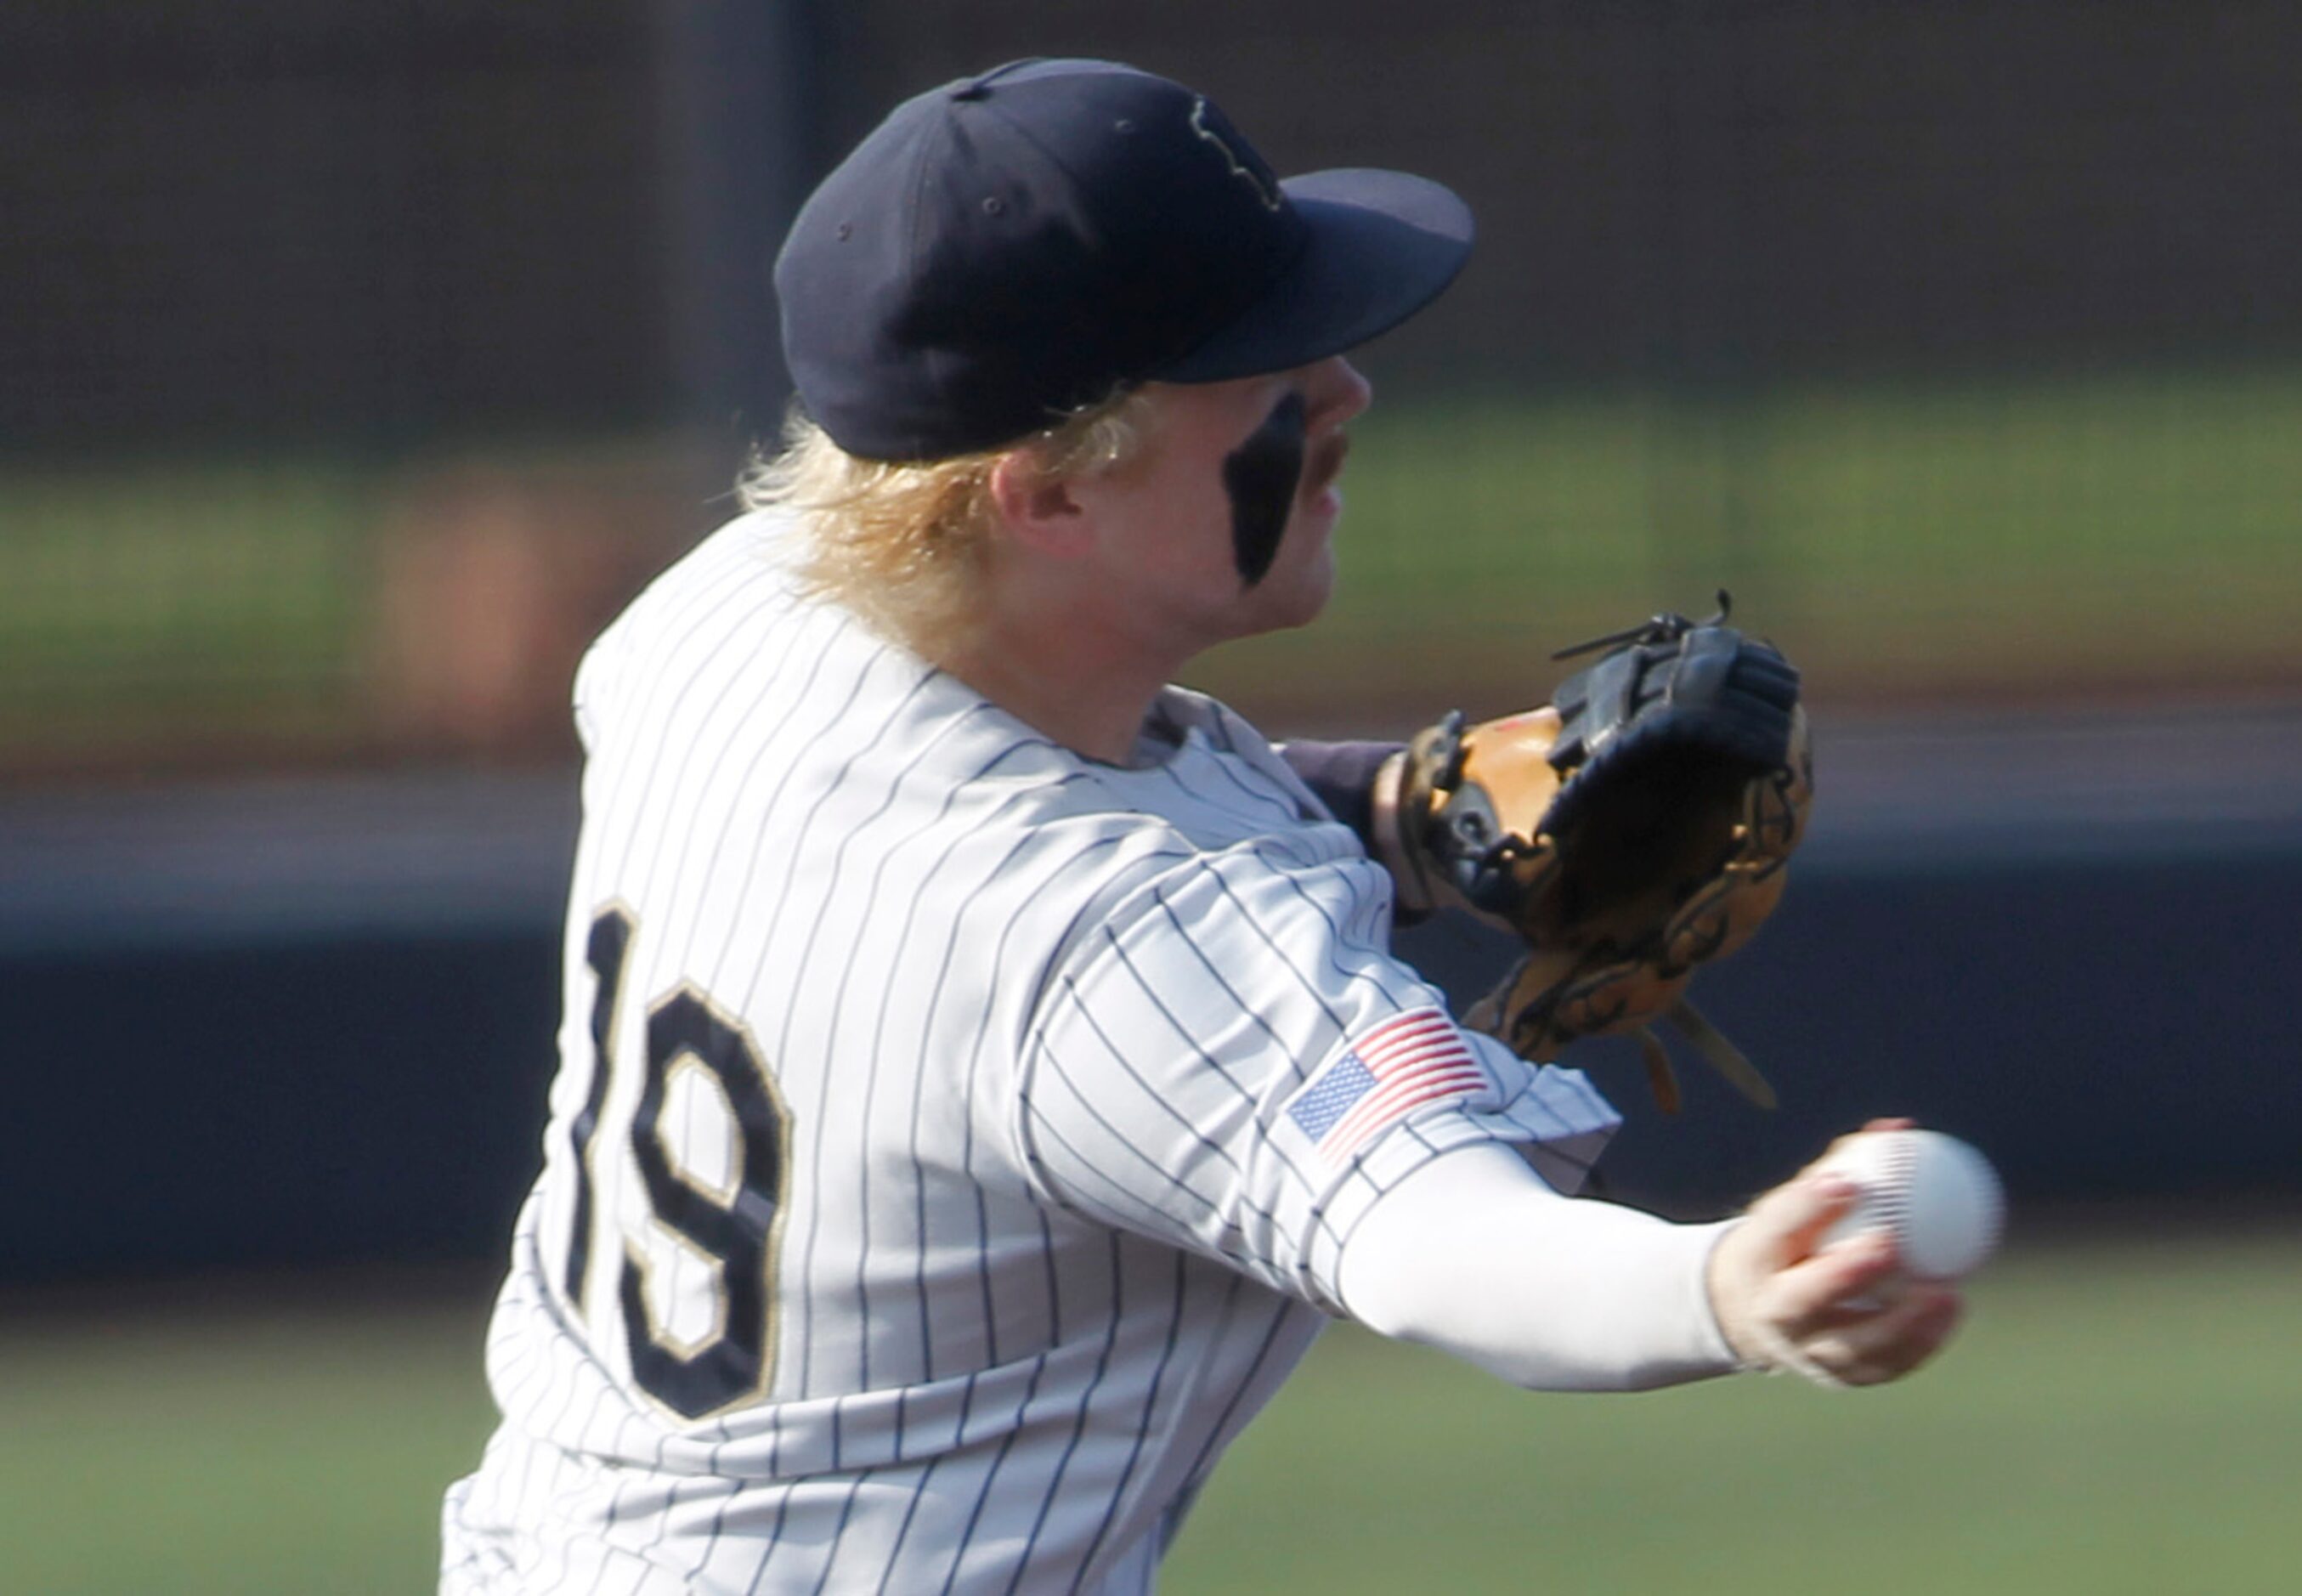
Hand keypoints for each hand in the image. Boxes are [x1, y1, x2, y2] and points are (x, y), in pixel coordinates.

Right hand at [1705, 1120, 1964, 1386]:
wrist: (1756, 1312)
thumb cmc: (1792, 1240)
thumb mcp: (1801, 1203)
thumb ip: (1844, 1167)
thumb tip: (1900, 1129)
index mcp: (1754, 1259)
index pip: (1774, 1229)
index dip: (1806, 1206)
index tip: (1846, 1181)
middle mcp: (1771, 1312)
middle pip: (1801, 1298)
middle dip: (1842, 1274)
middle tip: (1890, 1243)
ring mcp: (1804, 1352)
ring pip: (1849, 1346)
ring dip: (1899, 1323)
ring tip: (1946, 1293)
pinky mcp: (1836, 1377)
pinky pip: (1882, 1366)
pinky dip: (1919, 1342)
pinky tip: (1951, 1309)